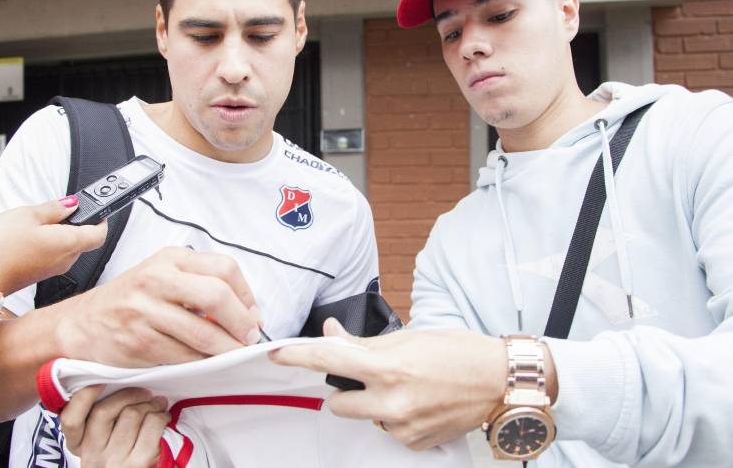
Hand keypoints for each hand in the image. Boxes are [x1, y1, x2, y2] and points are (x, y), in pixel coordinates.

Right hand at [0, 197, 106, 295]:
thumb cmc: (0, 249)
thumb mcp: (28, 215)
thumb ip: (54, 208)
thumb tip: (71, 203)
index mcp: (70, 243)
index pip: (100, 234)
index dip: (102, 218)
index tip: (97, 206)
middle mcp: (67, 260)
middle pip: (84, 239)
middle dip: (77, 222)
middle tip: (64, 208)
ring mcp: (54, 269)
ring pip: (67, 246)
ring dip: (60, 232)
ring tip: (40, 220)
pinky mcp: (41, 274)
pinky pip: (53, 254)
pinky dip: (48, 242)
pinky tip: (30, 235)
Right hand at [57, 247, 262, 366]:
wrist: (81, 325)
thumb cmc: (131, 302)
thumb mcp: (164, 277)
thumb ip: (202, 286)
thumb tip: (250, 313)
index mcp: (170, 258)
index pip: (224, 268)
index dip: (247, 294)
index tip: (253, 314)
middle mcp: (157, 279)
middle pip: (217, 296)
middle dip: (241, 322)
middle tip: (250, 337)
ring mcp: (145, 310)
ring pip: (202, 332)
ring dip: (227, 348)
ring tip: (234, 353)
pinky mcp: (138, 341)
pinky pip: (183, 356)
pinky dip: (202, 362)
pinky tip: (206, 361)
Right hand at [61, 385, 168, 467]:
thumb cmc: (123, 454)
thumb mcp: (103, 441)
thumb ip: (102, 419)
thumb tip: (119, 384)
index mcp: (80, 446)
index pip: (71, 420)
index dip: (82, 398)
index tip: (99, 383)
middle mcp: (93, 455)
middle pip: (104, 410)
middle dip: (130, 395)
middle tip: (146, 394)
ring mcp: (116, 460)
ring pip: (132, 414)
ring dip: (151, 404)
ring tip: (158, 405)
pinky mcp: (139, 462)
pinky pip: (152, 424)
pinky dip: (161, 416)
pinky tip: (163, 419)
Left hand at [271, 319, 507, 450]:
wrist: (498, 381)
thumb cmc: (457, 350)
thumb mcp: (409, 337)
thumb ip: (364, 342)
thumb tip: (332, 333)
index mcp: (389, 366)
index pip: (330, 359)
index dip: (299, 356)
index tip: (277, 354)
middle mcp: (392, 401)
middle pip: (337, 402)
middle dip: (346, 389)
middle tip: (371, 376)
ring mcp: (402, 427)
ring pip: (363, 417)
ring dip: (371, 404)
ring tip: (404, 388)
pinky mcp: (414, 443)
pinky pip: (386, 431)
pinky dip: (394, 418)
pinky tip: (418, 404)